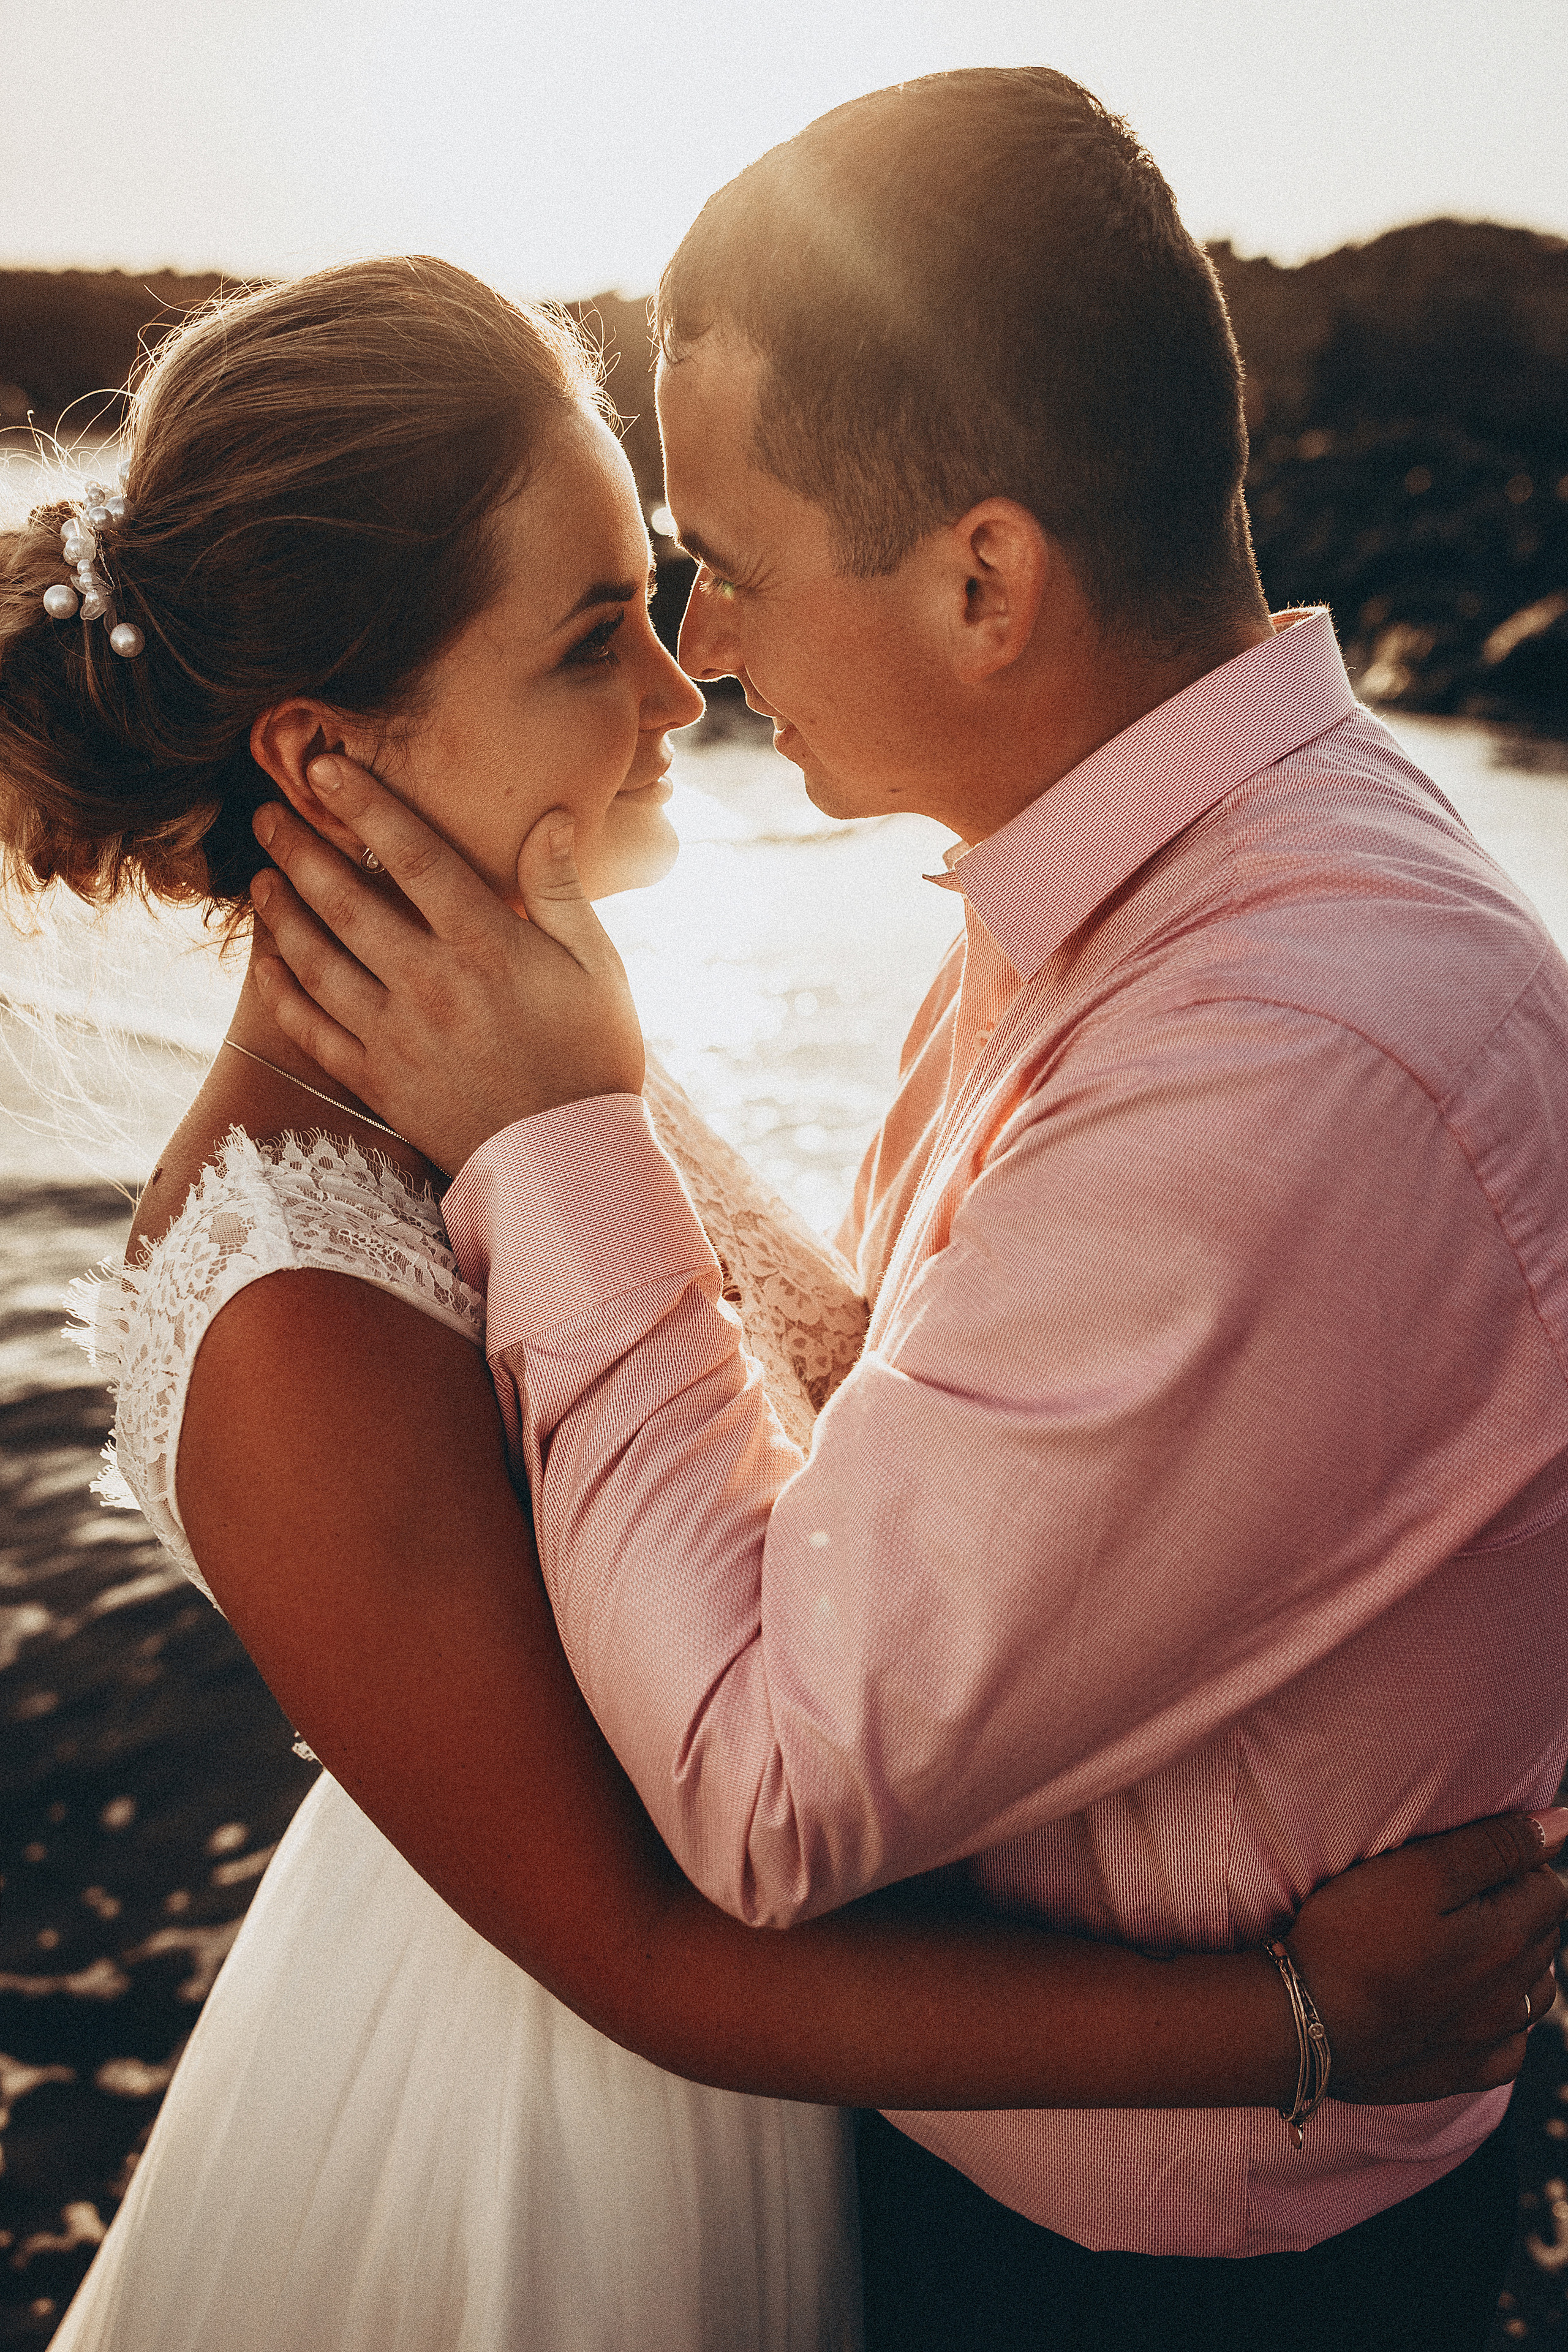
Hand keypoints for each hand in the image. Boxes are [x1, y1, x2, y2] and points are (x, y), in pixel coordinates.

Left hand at [247, 757, 644, 1172]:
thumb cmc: (592, 1056)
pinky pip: (314, 1030)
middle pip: (348, 902)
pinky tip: (265, 964)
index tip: (328, 768)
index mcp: (488, 946)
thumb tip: (550, 817)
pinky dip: (283, 994)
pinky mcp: (379, 1082)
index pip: (414, 857)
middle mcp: (432, 985)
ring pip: (318, 962)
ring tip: (260, 879)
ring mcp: (398, 1036)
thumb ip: (563, 889)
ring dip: (282, 915)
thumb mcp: (596, 966)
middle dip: (301, 851)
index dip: (366, 805)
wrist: (569, 1162)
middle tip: (267, 815)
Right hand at [1286, 1809, 1566, 2103]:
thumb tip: (1563, 1824)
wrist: (1305, 2020)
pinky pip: (1510, 2048)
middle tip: (1459, 1893)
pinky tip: (1474, 2007)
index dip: (1518, 1865)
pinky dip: (1504, 2024)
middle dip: (1517, 1909)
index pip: (1551, 1889)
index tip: (1470, 1858)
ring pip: (1535, 1992)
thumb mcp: (1421, 1871)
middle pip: (1544, 1937)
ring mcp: (1489, 2038)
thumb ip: (1496, 1846)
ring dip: (1516, 1963)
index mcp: (1510, 1938)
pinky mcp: (1460, 2071)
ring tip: (1467, 1942)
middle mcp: (1513, 1993)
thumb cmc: (1355, 1934)